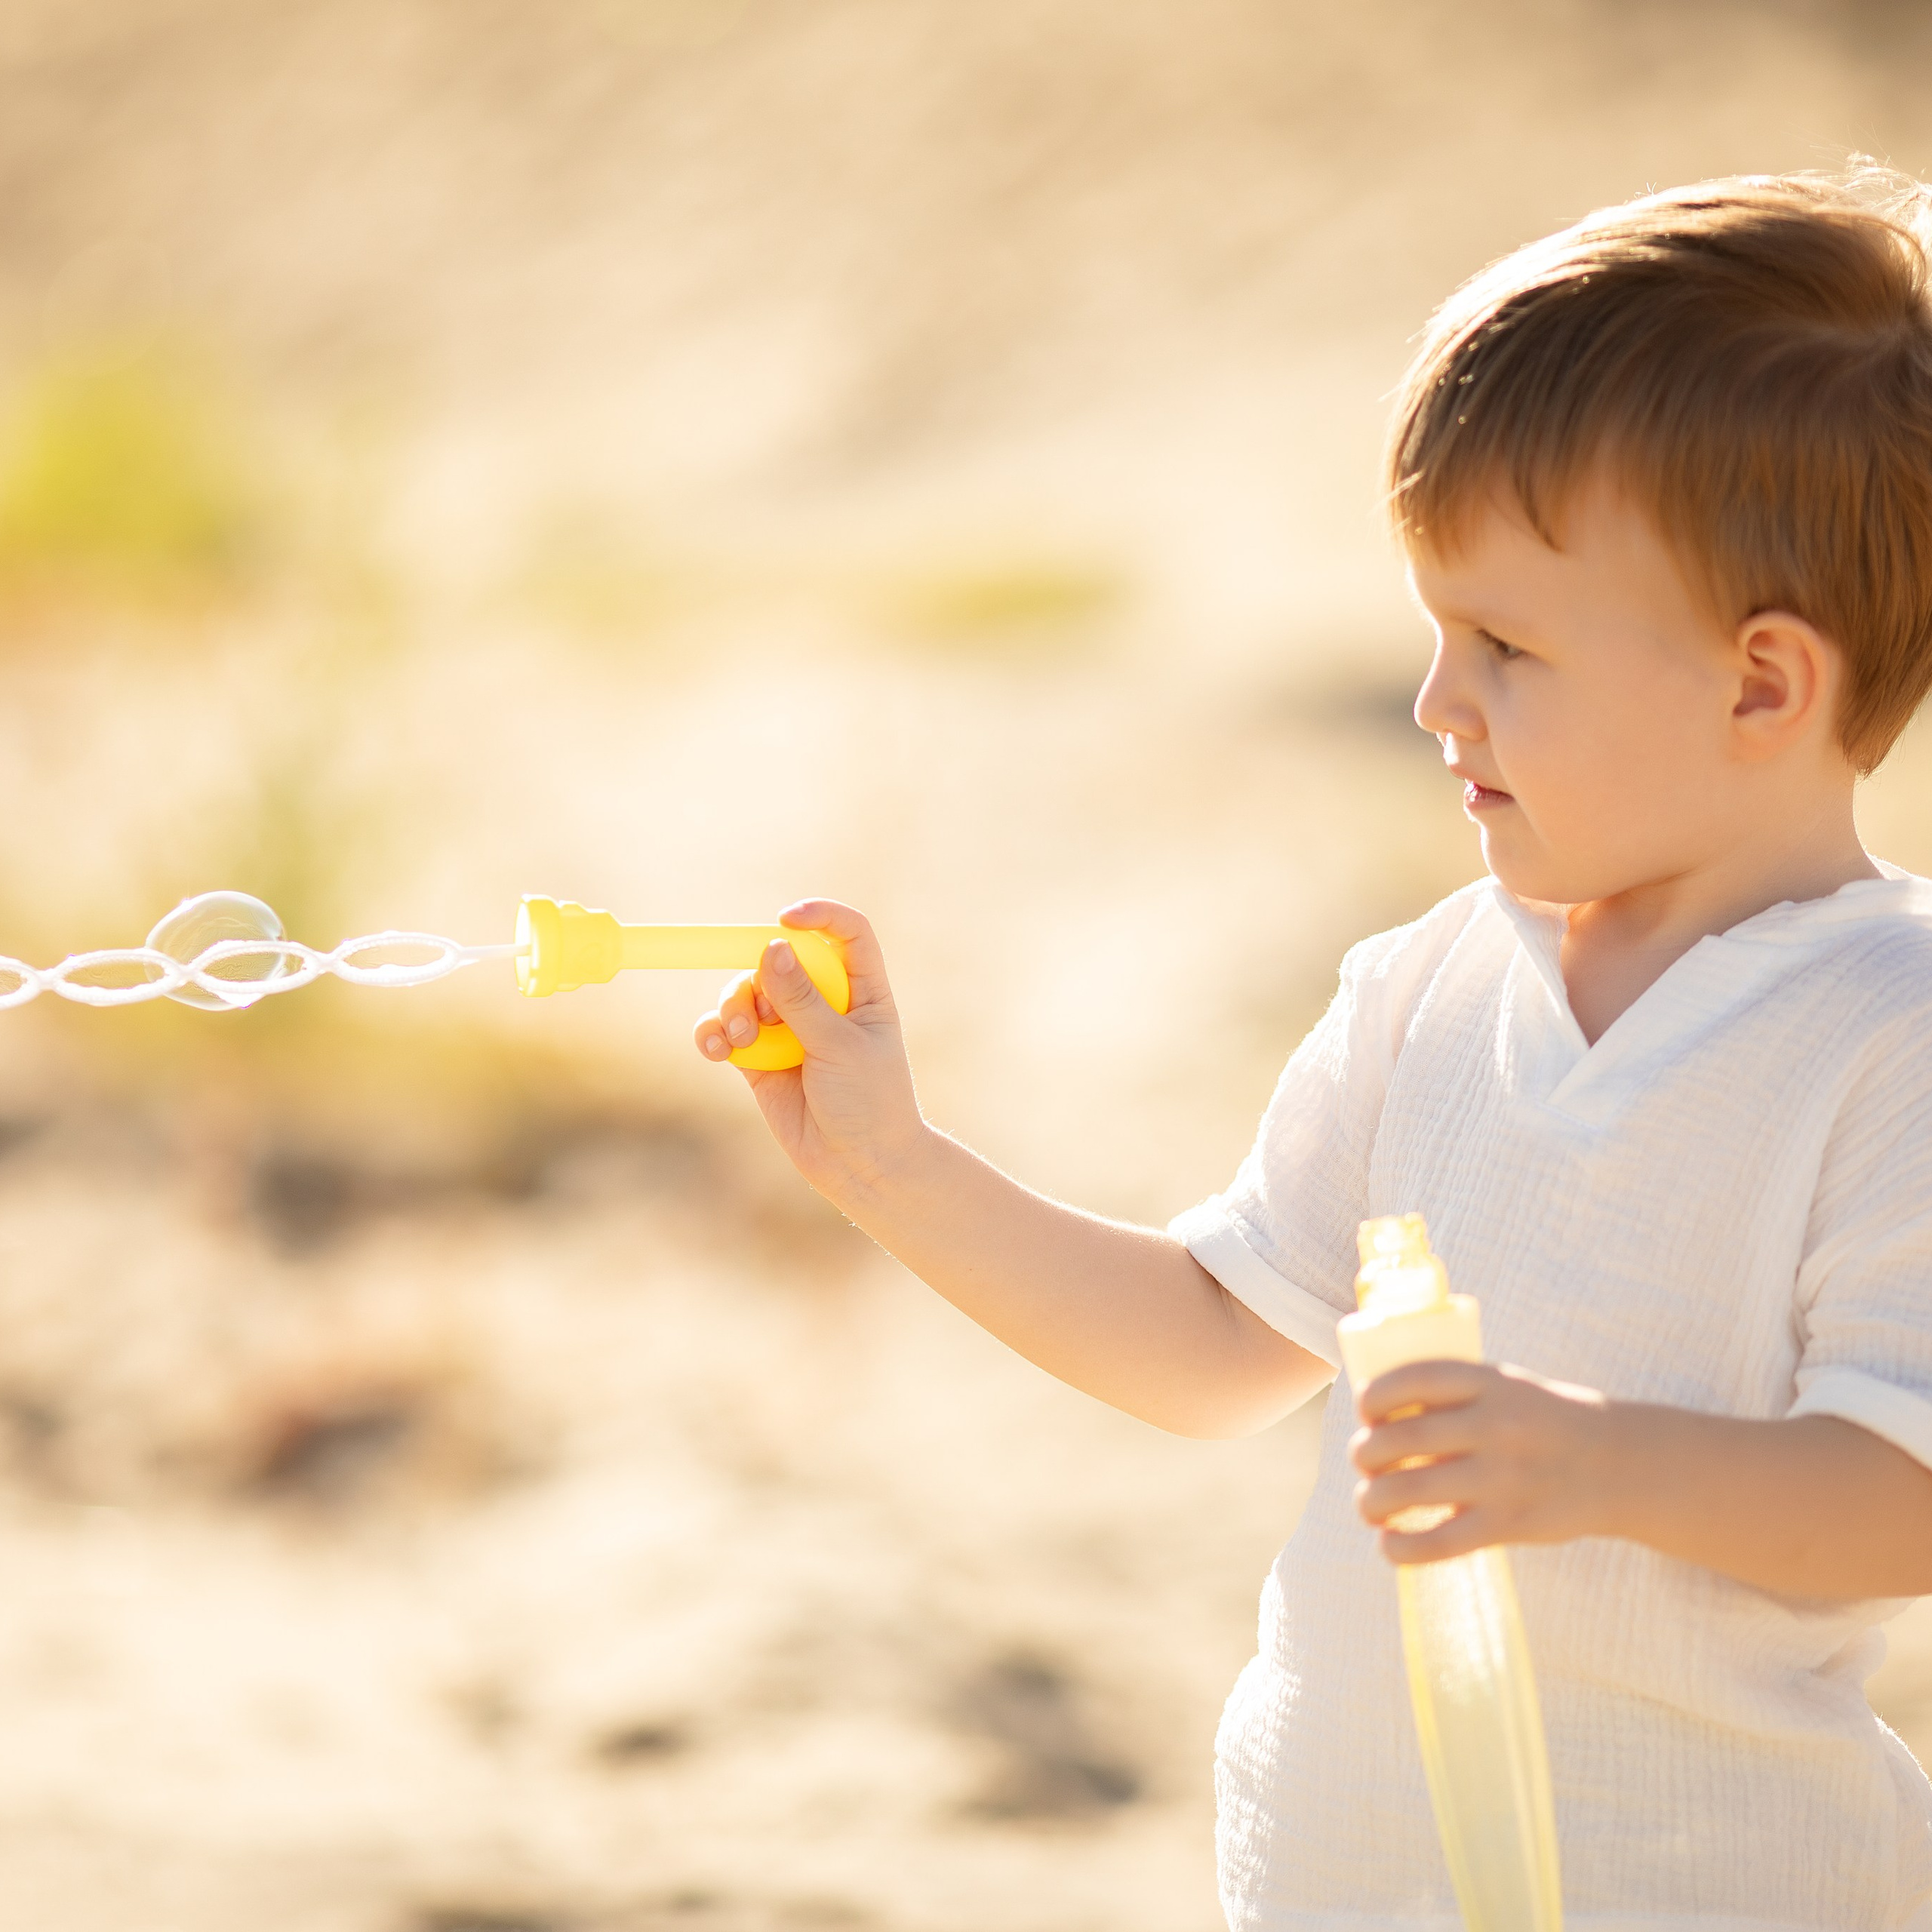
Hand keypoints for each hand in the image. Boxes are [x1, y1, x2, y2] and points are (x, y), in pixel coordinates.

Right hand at [692, 899, 927, 1203]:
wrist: (860, 1168)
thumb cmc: (869, 1103)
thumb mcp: (839, 1046)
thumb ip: (802, 1000)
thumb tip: (771, 947)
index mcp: (862, 990)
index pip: (846, 933)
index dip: (818, 916)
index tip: (785, 919)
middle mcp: (824, 1002)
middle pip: (779, 959)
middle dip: (758, 978)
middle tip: (760, 1013)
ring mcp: (789, 1030)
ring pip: (745, 993)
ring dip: (732, 1008)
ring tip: (739, 1040)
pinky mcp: (760, 1059)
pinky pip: (725, 1031)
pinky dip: (714, 1034)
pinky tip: (714, 1049)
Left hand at [1350, 1359, 1613, 1564]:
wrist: (1618, 1465)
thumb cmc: (1543, 1421)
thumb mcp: (1506, 1387)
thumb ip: (1453, 1395)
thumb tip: (1379, 1417)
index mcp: (1491, 1382)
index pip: (1414, 1379)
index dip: (1375, 1395)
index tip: (1365, 1410)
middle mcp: (1495, 1426)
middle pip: (1401, 1438)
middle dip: (1366, 1453)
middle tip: (1365, 1462)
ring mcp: (1502, 1477)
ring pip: (1410, 1490)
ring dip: (1372, 1500)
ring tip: (1369, 1505)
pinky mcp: (1509, 1524)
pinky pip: (1440, 1542)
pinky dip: (1403, 1548)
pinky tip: (1388, 1545)